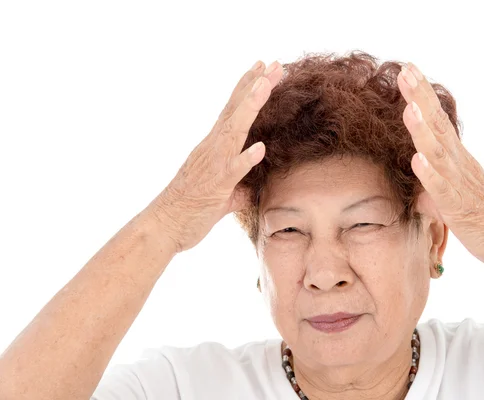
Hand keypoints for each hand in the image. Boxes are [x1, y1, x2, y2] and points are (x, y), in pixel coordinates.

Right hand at [145, 61, 282, 252]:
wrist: (164, 227)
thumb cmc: (192, 210)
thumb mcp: (222, 194)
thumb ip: (239, 185)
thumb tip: (253, 186)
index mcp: (214, 148)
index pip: (234, 112)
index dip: (249, 89)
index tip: (263, 68)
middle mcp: (212, 149)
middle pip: (236, 111)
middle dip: (255, 86)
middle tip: (273, 64)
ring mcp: (213, 165)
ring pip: (233, 131)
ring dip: (249, 108)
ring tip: (265, 85)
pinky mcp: (215, 187)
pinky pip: (231, 171)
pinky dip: (244, 159)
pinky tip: (260, 147)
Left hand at [397, 63, 483, 264]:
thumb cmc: (479, 216)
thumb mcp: (450, 195)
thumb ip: (431, 187)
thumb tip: (414, 191)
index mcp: (455, 158)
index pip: (437, 120)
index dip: (421, 95)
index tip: (408, 70)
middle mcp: (458, 164)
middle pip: (438, 125)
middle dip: (420, 97)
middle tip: (406, 71)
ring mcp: (458, 183)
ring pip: (439, 152)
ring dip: (423, 130)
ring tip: (409, 107)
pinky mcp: (457, 207)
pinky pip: (442, 188)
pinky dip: (429, 174)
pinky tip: (416, 159)